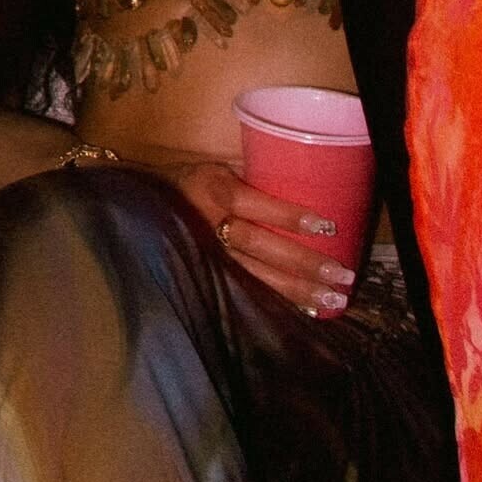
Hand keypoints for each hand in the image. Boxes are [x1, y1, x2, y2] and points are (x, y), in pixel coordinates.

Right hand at [143, 159, 356, 314]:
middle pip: (260, 245)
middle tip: (341, 274)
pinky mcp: (207, 276)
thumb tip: (305, 191)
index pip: (254, 205)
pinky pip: (245, 291)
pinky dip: (277, 302)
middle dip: (302, 262)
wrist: (139, 206)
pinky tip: (306, 311)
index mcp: (212, 190)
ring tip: (332, 299)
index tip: (326, 225)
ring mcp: (206, 255)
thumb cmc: (190, 184)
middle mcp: (209, 224)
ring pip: (255, 275)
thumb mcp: (214, 171)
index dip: (288, 215)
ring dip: (296, 289)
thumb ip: (248, 182)